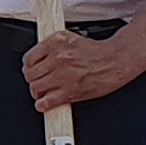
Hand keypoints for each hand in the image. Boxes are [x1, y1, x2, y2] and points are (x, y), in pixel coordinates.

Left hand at [23, 29, 137, 110]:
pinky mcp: (69, 91)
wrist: (117, 60)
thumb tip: (37, 58)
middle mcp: (58, 58)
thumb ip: (52, 46)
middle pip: (30, 74)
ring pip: (35, 88)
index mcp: (57, 42)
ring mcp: (63, 75)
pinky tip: (46, 103)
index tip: (32, 70)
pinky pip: (45, 102)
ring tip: (44, 91)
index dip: (29, 66)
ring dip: (37, 92)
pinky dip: (43, 105)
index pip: (28, 58)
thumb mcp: (71, 39)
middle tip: (39, 81)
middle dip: (33, 79)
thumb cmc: (97, 52)